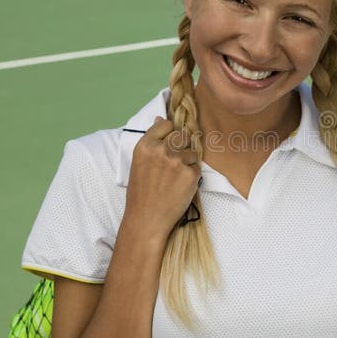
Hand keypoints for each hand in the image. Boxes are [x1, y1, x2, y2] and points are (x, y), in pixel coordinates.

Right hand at [123, 117, 200, 241]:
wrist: (147, 219)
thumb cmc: (141, 192)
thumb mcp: (139, 162)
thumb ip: (151, 140)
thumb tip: (161, 118)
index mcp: (145, 145)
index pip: (166, 124)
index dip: (170, 133)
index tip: (168, 144)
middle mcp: (161, 149)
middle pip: (182, 135)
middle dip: (181, 146)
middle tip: (173, 164)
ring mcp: (177, 161)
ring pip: (192, 151)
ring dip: (188, 162)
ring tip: (175, 178)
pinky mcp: (191, 174)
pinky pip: (197, 167)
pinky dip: (192, 175)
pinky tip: (180, 186)